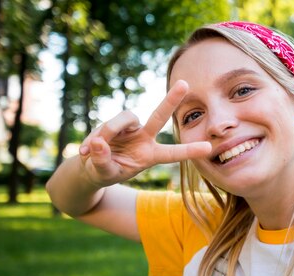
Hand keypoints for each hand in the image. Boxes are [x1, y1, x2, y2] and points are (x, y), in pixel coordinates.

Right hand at [78, 80, 210, 187]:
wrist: (90, 166)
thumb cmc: (105, 172)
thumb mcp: (104, 174)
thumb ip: (103, 162)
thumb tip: (99, 142)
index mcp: (150, 155)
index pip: (172, 153)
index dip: (189, 150)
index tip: (208, 147)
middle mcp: (143, 138)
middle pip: (158, 116)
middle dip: (171, 100)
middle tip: (185, 83)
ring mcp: (129, 128)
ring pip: (124, 118)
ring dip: (109, 132)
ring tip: (94, 150)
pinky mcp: (114, 123)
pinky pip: (105, 126)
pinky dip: (93, 140)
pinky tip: (85, 153)